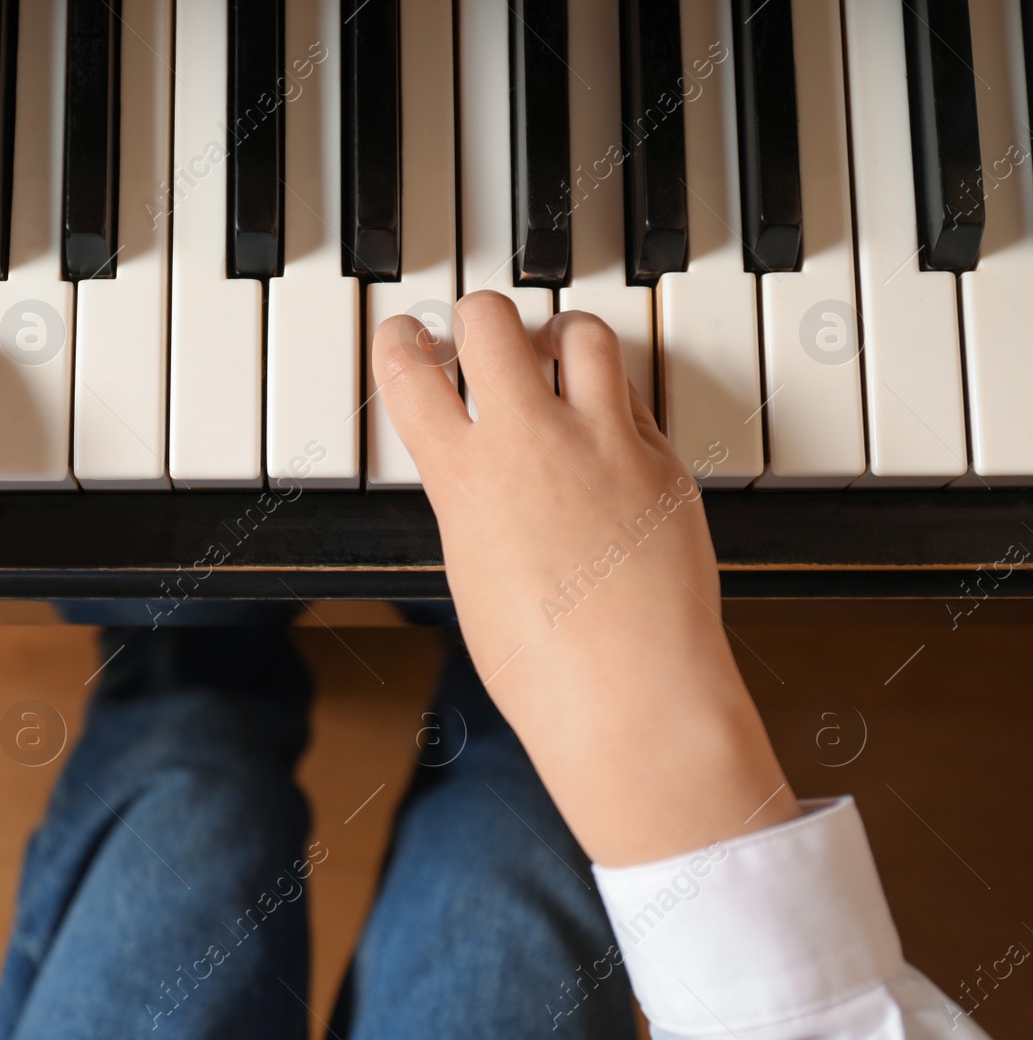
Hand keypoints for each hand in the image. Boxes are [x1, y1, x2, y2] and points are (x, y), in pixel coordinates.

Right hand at [374, 292, 797, 865]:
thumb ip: (470, 503)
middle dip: (479, 317)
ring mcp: (604, 443)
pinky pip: (636, 396)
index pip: (409, 370)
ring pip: (580, 332)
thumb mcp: (471, 573)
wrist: (631, 696)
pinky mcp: (664, 460)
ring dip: (558, 335)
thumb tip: (479, 469)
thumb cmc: (543, 666)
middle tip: (481, 331)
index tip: (407, 335)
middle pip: (492, 320)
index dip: (400, 340)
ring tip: (555, 352)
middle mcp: (530, 442)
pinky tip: (607, 425)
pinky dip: (614, 396)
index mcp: (463, 478)